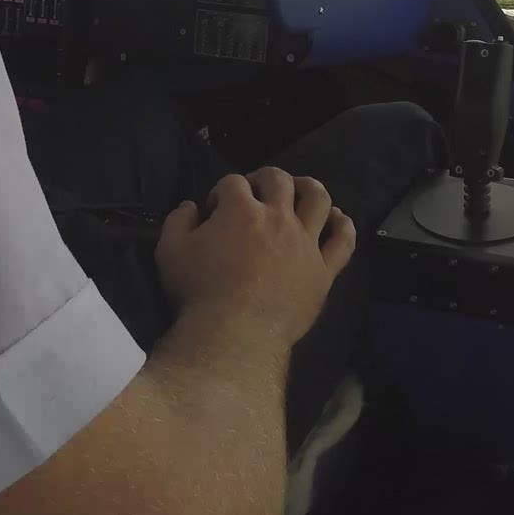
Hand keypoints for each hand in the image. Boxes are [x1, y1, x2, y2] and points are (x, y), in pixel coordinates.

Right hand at [155, 169, 355, 348]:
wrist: (235, 335)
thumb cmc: (199, 293)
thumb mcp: (170, 252)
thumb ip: (177, 222)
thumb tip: (190, 206)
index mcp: (240, 210)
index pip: (233, 182)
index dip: (221, 191)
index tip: (213, 209)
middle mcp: (278, 217)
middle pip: (278, 180)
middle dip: (263, 179)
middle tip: (254, 192)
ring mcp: (305, 242)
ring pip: (318, 200)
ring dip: (308, 187)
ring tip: (300, 190)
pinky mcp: (323, 269)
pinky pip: (343, 240)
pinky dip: (343, 225)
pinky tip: (338, 219)